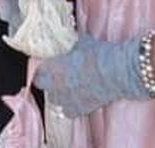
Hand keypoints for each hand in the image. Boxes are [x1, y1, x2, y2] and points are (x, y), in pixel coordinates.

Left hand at [32, 34, 150, 116]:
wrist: (117, 72)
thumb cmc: (100, 55)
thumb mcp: (82, 43)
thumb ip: (72, 46)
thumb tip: (71, 43)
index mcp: (53, 68)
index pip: (37, 72)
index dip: (41, 69)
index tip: (46, 65)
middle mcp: (56, 86)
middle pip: (42, 86)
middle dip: (47, 81)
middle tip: (55, 75)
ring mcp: (67, 99)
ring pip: (54, 100)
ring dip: (58, 93)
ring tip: (67, 86)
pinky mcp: (81, 109)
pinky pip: (68, 112)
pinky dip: (70, 106)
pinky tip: (77, 98)